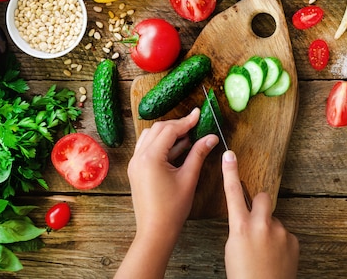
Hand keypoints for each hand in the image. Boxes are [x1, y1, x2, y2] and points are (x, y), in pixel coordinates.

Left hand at [115, 108, 218, 278]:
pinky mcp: (136, 170)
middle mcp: (139, 157)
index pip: (169, 130)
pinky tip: (176, 148)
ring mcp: (135, 163)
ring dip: (168, 133)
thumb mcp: (189, 178)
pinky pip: (147, 148)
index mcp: (151, 158)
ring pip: (150, 136)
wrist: (155, 231)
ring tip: (187, 137)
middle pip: (158, 129)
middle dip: (177, 125)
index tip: (198, 114)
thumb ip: (199, 154)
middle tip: (195, 125)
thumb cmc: (172, 209)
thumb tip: (211, 138)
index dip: (185, 121)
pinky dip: (161, 144)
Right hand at [222, 150, 298, 278]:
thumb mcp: (232, 249)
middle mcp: (261, 226)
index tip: (230, 154)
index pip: (232, 193)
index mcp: (241, 227)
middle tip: (255, 220)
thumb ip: (239, 228)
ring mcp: (280, 232)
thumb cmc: (244, 276)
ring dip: (269, 231)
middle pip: (263, 198)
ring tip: (264, 252)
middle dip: (260, 204)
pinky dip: (279, 243)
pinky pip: (284, 234)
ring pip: (273, 221)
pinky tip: (275, 257)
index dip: (230, 171)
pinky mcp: (293, 240)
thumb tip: (246, 220)